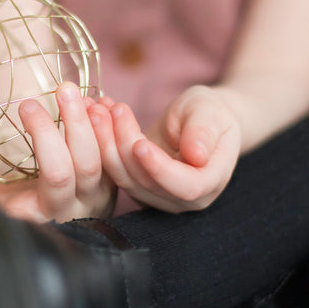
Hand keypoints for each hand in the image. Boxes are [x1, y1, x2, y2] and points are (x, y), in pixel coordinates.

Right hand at [0, 82, 115, 222]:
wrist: (57, 229)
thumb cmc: (17, 211)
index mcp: (47, 211)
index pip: (56, 174)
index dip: (46, 138)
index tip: (26, 105)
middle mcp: (79, 205)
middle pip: (86, 162)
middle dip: (74, 122)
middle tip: (60, 88)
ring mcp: (102, 193)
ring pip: (107, 156)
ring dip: (95, 121)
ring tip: (77, 91)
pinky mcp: (116, 180)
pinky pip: (121, 152)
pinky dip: (113, 124)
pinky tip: (101, 101)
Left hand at [89, 86, 240, 212]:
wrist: (198, 119)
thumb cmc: (210, 113)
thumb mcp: (210, 112)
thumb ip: (203, 132)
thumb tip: (198, 155)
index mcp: (209, 183)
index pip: (185, 187)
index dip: (160, 169)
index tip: (140, 144)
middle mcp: (182, 198)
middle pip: (147, 181)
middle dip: (125, 145)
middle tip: (113, 110)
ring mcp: (156, 196)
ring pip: (124, 177)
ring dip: (107, 142)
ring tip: (100, 109)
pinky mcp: (135, 187)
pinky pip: (114, 170)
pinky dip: (103, 143)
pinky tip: (98, 115)